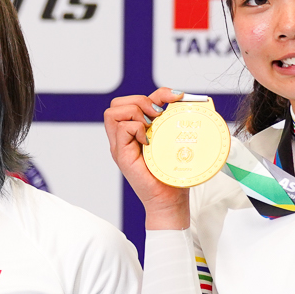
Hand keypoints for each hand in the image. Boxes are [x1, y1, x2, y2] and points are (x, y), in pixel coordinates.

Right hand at [104, 87, 193, 231]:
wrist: (170, 199)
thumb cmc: (173, 174)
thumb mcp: (173, 140)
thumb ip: (170, 121)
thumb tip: (180, 99)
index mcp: (134, 133)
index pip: (130, 101)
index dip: (152, 94)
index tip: (172, 100)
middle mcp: (123, 138)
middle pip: (117, 104)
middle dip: (140, 100)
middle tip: (158, 115)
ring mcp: (120, 146)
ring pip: (114, 112)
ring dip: (136, 113)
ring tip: (152, 127)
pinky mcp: (122, 155)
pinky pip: (122, 128)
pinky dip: (137, 128)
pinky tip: (149, 140)